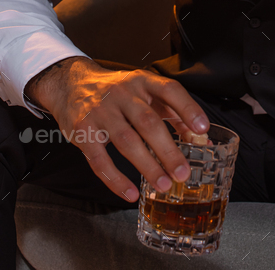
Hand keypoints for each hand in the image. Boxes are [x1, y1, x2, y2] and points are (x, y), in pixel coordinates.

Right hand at [25, 57, 209, 201]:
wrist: (72, 84)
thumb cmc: (117, 92)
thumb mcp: (145, 92)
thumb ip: (172, 112)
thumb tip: (199, 138)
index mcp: (142, 81)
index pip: (169, 90)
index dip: (187, 108)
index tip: (202, 128)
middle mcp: (122, 93)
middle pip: (148, 121)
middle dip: (167, 150)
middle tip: (182, 173)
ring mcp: (101, 111)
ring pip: (126, 140)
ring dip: (147, 165)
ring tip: (163, 184)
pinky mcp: (83, 131)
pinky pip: (100, 160)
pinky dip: (115, 179)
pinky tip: (130, 193)